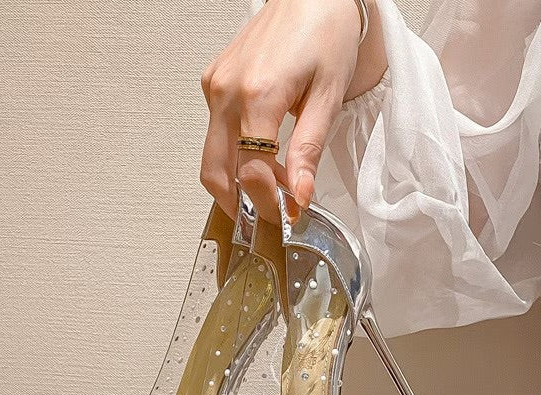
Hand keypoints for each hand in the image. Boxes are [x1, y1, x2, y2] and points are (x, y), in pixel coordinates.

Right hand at [200, 0, 385, 221]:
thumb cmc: (325, 32)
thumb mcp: (328, 96)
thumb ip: (309, 149)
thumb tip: (299, 194)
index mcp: (257, 95)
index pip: (251, 171)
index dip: (268, 203)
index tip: (287, 216)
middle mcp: (226, 92)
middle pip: (217, 173)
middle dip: (242, 204)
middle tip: (271, 215)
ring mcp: (215, 87)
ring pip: (212, 158)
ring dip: (238, 183)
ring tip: (274, 185)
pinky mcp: (213, 83)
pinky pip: (215, 134)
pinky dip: (234, 156)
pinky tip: (263, 155)